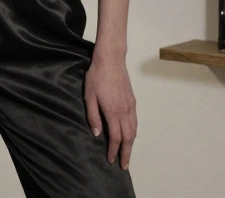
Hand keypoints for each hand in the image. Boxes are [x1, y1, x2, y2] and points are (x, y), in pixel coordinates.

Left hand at [84, 54, 135, 169]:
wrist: (111, 59)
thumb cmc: (96, 76)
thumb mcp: (89, 97)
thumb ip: (93, 116)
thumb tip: (98, 134)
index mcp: (113, 112)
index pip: (116, 138)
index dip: (113, 151)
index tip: (110, 160)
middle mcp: (125, 111)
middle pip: (129, 138)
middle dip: (126, 153)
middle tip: (124, 165)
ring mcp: (130, 106)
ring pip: (134, 130)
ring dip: (131, 144)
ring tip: (127, 154)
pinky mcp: (132, 100)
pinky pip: (135, 121)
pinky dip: (134, 132)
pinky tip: (130, 135)